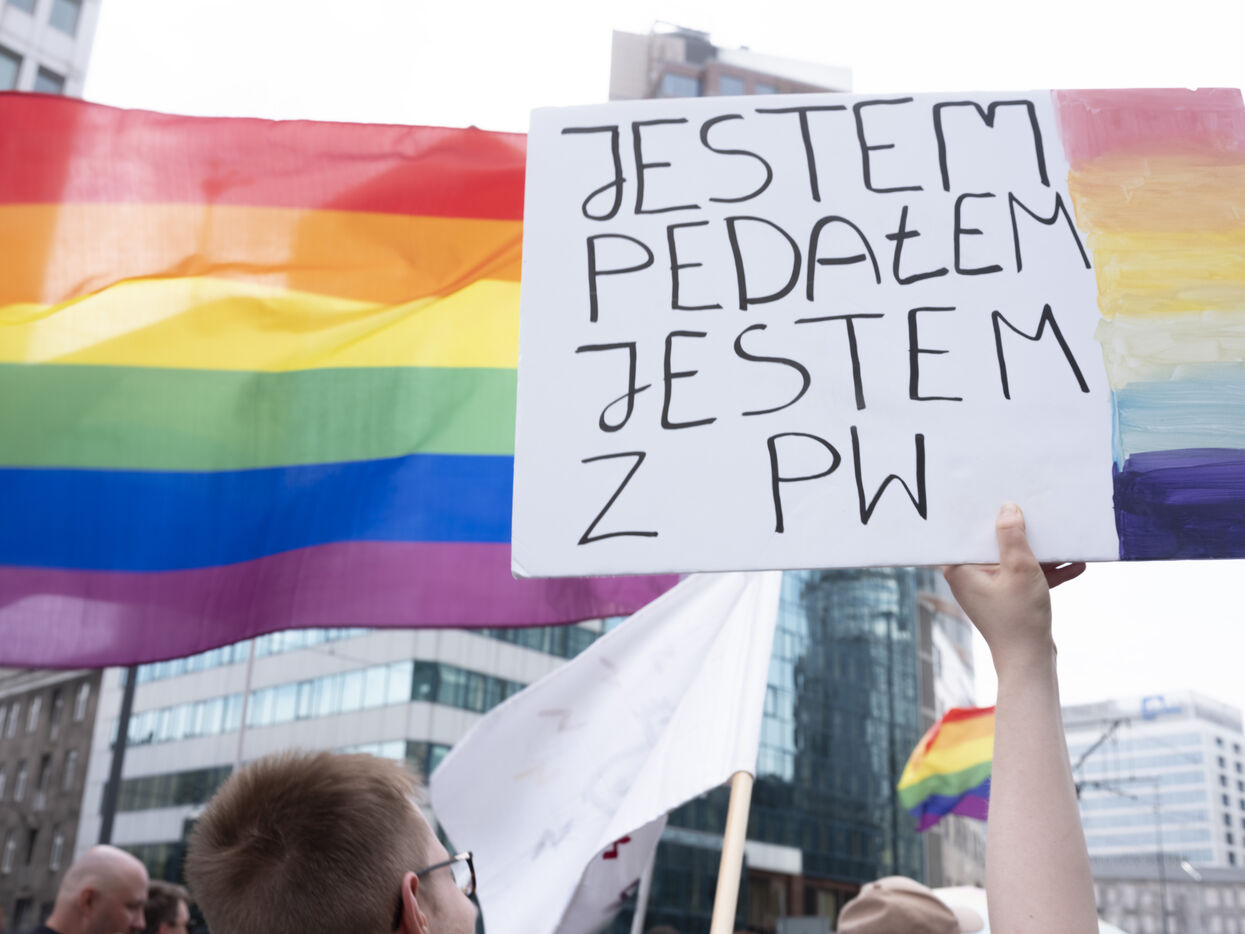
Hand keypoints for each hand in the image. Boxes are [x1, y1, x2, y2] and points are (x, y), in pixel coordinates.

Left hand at [942, 503, 1084, 674]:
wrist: (1031, 661)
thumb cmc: (1019, 618)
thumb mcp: (1020, 569)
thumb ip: (1012, 536)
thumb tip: (1007, 509)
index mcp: (960, 568)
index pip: (968, 532)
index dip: (984, 514)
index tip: (997, 496)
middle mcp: (969, 576)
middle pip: (994, 543)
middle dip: (1018, 530)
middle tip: (1035, 508)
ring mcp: (990, 588)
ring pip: (1014, 559)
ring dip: (1040, 552)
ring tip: (1064, 534)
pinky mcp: (1008, 598)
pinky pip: (1026, 576)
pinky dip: (1046, 571)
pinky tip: (1076, 563)